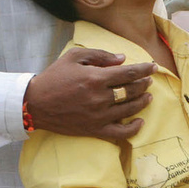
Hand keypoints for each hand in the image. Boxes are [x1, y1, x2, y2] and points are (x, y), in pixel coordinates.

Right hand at [24, 47, 153, 141]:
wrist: (35, 104)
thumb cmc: (54, 77)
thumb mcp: (74, 57)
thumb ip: (100, 55)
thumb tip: (122, 59)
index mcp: (95, 78)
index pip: (129, 73)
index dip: (144, 69)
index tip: (153, 67)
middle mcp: (100, 98)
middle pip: (132, 90)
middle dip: (144, 83)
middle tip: (148, 80)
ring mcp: (98, 116)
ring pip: (129, 109)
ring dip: (142, 101)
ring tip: (147, 96)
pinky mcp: (94, 130)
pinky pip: (120, 132)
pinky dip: (133, 128)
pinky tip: (140, 121)